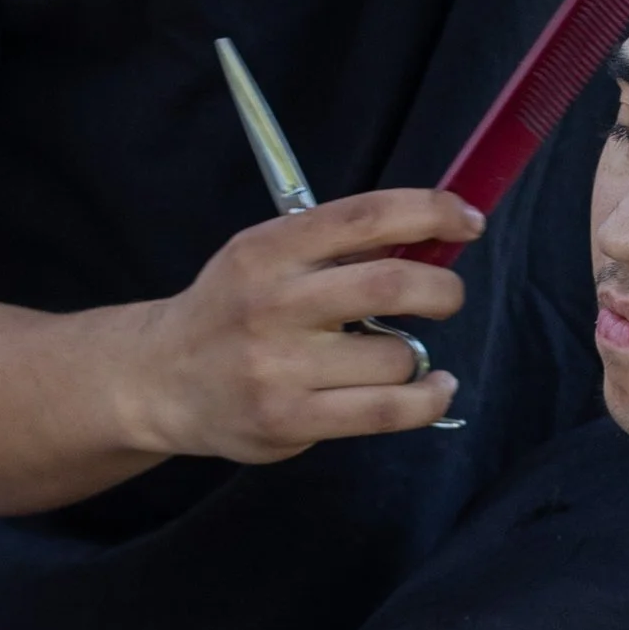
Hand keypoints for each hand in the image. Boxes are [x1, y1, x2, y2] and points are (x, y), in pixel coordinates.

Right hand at [125, 189, 481, 461]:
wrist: (160, 379)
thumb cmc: (232, 310)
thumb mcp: (266, 258)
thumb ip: (335, 247)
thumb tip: (430, 235)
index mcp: (268, 248)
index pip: (365, 215)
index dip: (430, 211)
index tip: (468, 219)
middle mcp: (272, 302)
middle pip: (390, 284)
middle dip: (442, 289)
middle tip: (448, 296)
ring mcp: (278, 365)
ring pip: (395, 355)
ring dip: (415, 355)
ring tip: (395, 357)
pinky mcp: (289, 418)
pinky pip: (386, 410)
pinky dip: (426, 398)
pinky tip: (433, 388)